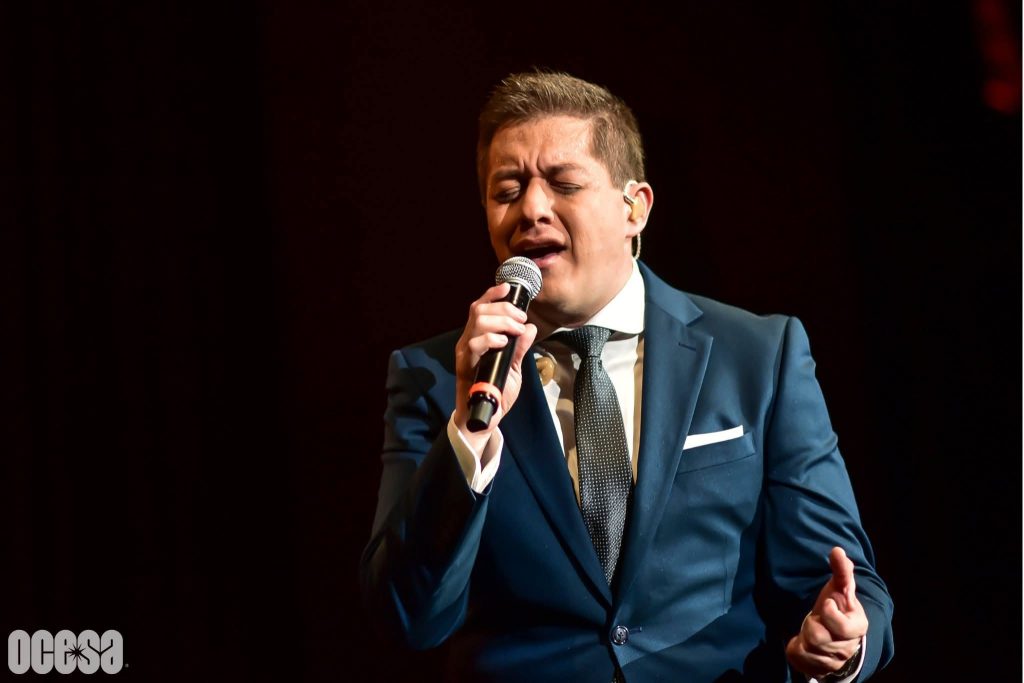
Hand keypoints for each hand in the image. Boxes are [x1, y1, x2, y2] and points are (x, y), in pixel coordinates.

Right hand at [453, 282, 537, 444]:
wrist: (485, 418)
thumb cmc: (497, 392)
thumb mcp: (514, 367)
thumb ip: (520, 348)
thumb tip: (530, 328)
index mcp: (478, 338)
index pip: (480, 307)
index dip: (492, 294)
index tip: (508, 288)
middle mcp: (468, 342)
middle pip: (479, 309)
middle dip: (504, 308)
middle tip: (521, 319)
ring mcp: (464, 353)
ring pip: (477, 322)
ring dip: (501, 321)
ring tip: (516, 331)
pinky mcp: (464, 366)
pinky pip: (474, 345)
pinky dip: (491, 339)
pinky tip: (504, 342)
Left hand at [785, 547, 868, 678]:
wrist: (833, 634)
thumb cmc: (836, 607)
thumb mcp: (838, 588)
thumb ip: (841, 570)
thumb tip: (837, 550)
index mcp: (857, 626)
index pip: (843, 626)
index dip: (830, 614)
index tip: (825, 604)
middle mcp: (849, 647)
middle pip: (820, 637)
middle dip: (812, 624)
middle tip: (816, 618)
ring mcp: (836, 661)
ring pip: (810, 649)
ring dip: (805, 636)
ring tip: (812, 629)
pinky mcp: (821, 669)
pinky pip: (801, 660)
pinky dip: (798, 649)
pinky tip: (805, 643)